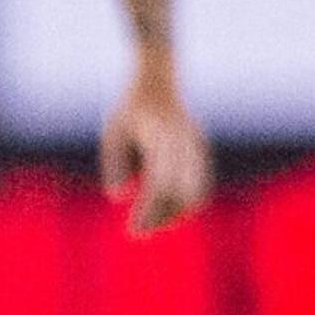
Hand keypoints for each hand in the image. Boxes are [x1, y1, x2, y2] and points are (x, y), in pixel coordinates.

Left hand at [99, 59, 211, 234]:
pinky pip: (199, 186)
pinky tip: (164, 210)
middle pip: (182, 193)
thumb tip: (119, 195)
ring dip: (175, 213)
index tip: (134, 229)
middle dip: (163, 217)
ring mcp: (197, 148)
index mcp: (163, 137)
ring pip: (195, 192)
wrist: (158, 83)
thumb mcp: (114, 132)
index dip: (150, 211)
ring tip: (150, 223)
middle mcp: (184, 144)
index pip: (162, 184)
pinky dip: (184, 203)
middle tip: (139, 231)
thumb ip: (115, 163)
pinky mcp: (201, 153)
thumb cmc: (131, 110)